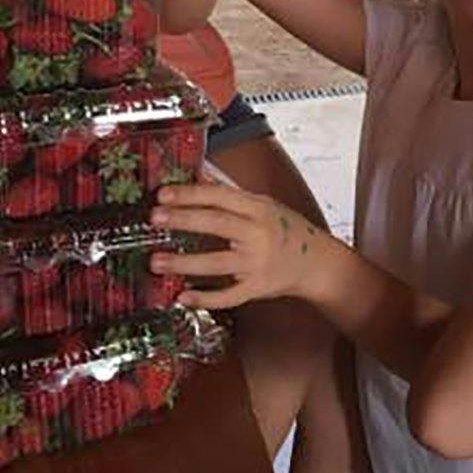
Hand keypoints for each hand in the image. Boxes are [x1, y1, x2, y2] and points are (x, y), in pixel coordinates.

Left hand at [149, 174, 329, 309]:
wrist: (317, 262)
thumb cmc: (288, 229)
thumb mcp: (264, 204)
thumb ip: (231, 193)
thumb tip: (200, 175)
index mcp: (259, 208)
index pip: (221, 197)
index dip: (191, 194)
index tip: (164, 194)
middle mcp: (259, 234)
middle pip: (217, 224)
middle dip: (184, 220)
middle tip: (155, 218)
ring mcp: (258, 263)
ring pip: (217, 263)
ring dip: (184, 263)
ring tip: (156, 261)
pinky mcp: (258, 288)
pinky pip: (229, 296)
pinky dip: (206, 298)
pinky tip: (183, 296)